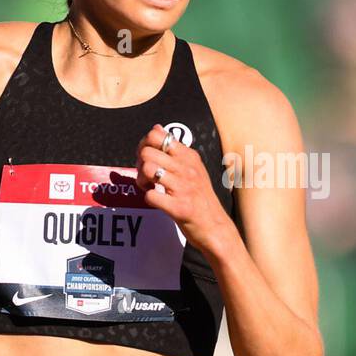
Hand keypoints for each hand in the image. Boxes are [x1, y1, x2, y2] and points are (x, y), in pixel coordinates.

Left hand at [134, 123, 230, 254]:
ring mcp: (184, 187)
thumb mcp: (193, 168)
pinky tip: (156, 200)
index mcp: (189, 156)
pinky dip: (148, 199)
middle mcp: (188, 169)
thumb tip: (156, 128)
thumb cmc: (201, 197)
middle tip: (146, 176)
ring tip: (149, 187)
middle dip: (139, 164)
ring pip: (148, 169)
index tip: (148, 159)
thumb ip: (175, 150)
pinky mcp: (179, 207)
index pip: (157, 136)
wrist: (215, 227)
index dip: (144, 145)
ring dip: (142, 181)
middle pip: (147, 152)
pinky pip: (151, 196)